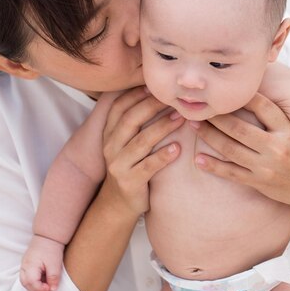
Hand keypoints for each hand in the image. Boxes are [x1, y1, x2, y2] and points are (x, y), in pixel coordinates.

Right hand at [19, 234, 64, 290]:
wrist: (48, 236)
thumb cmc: (51, 248)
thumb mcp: (54, 264)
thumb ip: (53, 277)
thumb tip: (52, 289)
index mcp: (30, 265)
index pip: (32, 282)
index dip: (40, 289)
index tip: (50, 290)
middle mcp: (25, 265)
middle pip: (26, 283)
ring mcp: (25, 264)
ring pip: (25, 281)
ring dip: (34, 288)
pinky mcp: (27, 264)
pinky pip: (27, 276)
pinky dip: (33, 282)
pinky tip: (42, 284)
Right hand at [100, 86, 183, 216]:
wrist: (118, 203)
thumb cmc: (129, 166)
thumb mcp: (125, 144)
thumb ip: (134, 124)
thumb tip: (155, 95)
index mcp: (109, 133)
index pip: (119, 107)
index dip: (136, 95)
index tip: (156, 87)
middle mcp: (111, 146)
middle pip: (130, 120)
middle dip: (152, 106)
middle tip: (174, 99)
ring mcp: (119, 164)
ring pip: (141, 141)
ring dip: (162, 127)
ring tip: (180, 118)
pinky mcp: (130, 181)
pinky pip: (148, 166)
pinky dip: (162, 156)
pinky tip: (177, 149)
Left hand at [192, 93, 289, 207]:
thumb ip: (276, 116)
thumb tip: (251, 91)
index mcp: (288, 130)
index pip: (262, 107)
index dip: (241, 97)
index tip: (223, 91)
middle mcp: (277, 148)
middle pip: (239, 128)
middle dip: (215, 118)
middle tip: (200, 109)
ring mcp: (267, 167)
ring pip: (231, 149)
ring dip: (209, 136)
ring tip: (193, 126)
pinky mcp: (259, 182)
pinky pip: (231, 173)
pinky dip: (213, 166)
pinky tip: (199, 159)